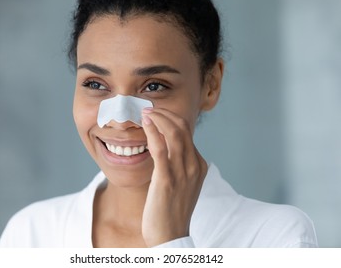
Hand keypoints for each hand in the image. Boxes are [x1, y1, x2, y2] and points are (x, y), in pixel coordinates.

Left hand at [141, 108, 207, 246]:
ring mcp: (182, 172)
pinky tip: (145, 124)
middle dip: (165, 114)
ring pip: (174, 134)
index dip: (172, 119)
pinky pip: (161, 149)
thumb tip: (165, 145)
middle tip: (149, 109)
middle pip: (183, 128)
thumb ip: (178, 164)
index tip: (157, 113)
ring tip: (145, 112)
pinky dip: (153, 132)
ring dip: (159, 118)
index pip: (188, 133)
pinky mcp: (167, 180)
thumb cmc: (172, 209)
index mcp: (198, 165)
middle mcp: (194, 166)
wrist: (171, 235)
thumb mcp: (182, 183)